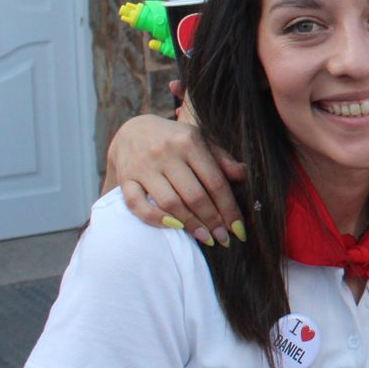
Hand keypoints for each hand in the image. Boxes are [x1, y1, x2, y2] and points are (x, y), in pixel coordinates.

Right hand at [107, 115, 246, 245]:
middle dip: (212, 221)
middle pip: (194, 195)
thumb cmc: (174, 139)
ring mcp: (143, 166)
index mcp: (189, 142)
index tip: (239, 229)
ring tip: (205, 237)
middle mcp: (166, 153)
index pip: (215, 182)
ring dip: (190, 224)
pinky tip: (174, 227)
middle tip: (223, 238)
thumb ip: (220, 159)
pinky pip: (138, 205)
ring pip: (170, 203)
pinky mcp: (126, 178)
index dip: (229, 208)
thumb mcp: (200, 140)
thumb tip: (242, 174)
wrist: (132, 129)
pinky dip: (156, 219)